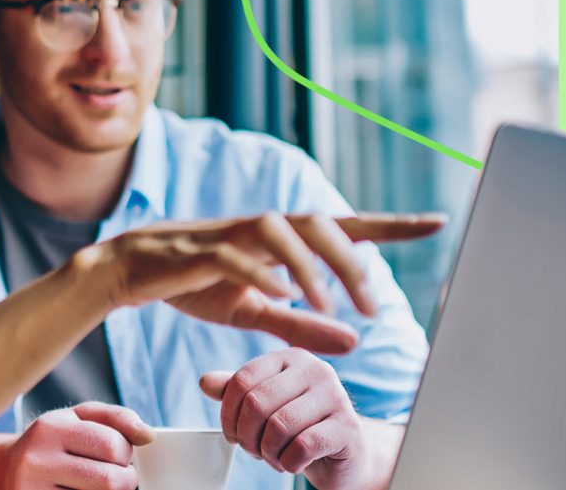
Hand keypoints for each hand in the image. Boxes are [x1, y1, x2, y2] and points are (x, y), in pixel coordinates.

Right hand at [3, 402, 151, 489]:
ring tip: (94, 485)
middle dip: (123, 480)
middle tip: (115, 476)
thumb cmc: (53, 443)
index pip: (113, 445)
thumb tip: (148, 435)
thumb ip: (117, 418)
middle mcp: (36, 461)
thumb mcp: (78, 418)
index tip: (117, 455)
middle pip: (110, 480)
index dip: (125, 453)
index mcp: (49, 429)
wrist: (7, 471)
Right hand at [85, 212, 442, 352]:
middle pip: (318, 222)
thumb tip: (355, 341)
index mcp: (279, 240)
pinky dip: (261, 271)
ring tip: (328, 304)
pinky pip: (235, 254)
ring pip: (280, 229)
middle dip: (352, 260)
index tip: (436, 222)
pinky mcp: (197, 251)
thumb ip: (302, 323)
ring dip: (311, 265)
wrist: (129, 272)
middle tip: (372, 307)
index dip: (389, 225)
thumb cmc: (193, 285)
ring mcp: (228, 234)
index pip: (343, 226)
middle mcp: (260, 228)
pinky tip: (281, 293)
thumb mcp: (254, 311)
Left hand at [200, 349, 373, 488]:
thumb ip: (237, 392)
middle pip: (257, 403)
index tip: (231, 435)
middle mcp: (316, 370)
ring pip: (279, 426)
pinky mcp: (348, 429)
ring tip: (273, 457)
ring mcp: (337, 397)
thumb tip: (205, 382)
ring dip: (267, 452)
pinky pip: (302, 446)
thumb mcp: (267, 405)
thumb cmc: (300, 427)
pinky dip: (288, 462)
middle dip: (247, 436)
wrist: (345, 454)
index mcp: (291, 358)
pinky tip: (292, 463)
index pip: (242, 379)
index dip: (228, 413)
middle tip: (253, 450)